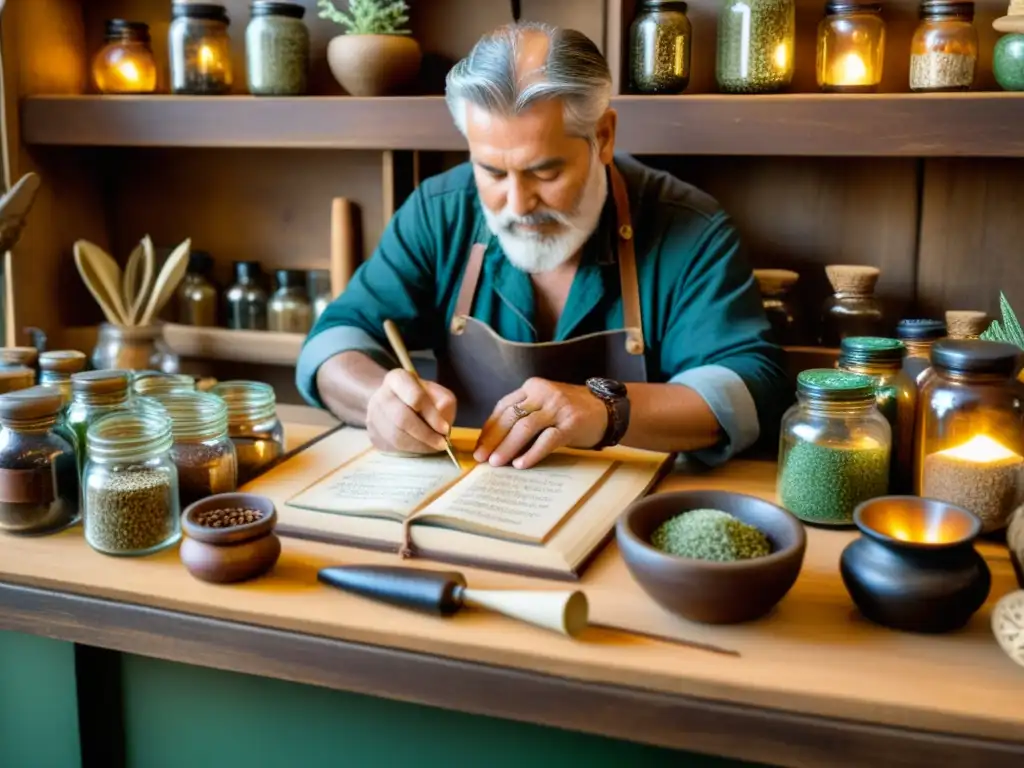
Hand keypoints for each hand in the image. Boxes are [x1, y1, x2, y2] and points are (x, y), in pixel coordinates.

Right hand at [366, 369, 456, 453]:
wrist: (395, 404)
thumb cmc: (421, 398)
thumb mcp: (437, 393)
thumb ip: (444, 401)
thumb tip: (442, 416)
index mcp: (397, 379)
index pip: (414, 396)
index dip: (432, 415)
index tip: (445, 428)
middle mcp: (380, 395)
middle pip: (402, 418)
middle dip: (426, 434)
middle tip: (442, 443)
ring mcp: (373, 416)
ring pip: (396, 436)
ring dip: (419, 445)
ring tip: (434, 446)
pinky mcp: (373, 434)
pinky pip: (392, 447)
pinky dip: (411, 450)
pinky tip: (421, 447)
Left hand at [473, 378, 607, 469]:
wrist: (607, 410)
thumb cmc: (570, 411)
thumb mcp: (544, 405)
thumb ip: (524, 414)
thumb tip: (495, 442)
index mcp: (532, 387)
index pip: (503, 408)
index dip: (489, 429)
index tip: (479, 447)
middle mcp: (544, 393)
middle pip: (511, 417)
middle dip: (493, 439)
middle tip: (482, 458)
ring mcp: (558, 407)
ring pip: (525, 427)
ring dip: (508, 447)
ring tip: (497, 463)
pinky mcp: (571, 423)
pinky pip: (547, 440)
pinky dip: (532, 453)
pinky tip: (521, 464)